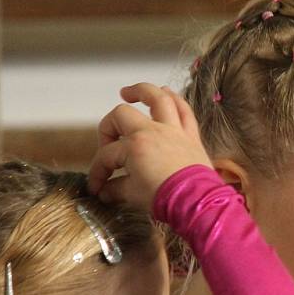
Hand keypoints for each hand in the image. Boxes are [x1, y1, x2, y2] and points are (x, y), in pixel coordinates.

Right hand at [88, 83, 211, 211]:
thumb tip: (104, 191)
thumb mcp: (134, 195)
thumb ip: (116, 189)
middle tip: (107, 142)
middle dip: (108, 128)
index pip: (107, 155)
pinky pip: (184, 110)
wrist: (197, 203)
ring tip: (127, 92)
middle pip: (121, 116)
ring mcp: (173, 130)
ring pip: (157, 98)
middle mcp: (152, 131)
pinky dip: (175, 99)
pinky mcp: (191, 136)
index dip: (98, 171)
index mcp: (133, 146)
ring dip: (141, 91)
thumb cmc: (165, 198)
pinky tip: (166, 93)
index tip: (97, 186)